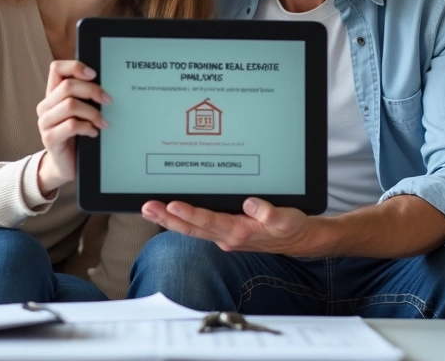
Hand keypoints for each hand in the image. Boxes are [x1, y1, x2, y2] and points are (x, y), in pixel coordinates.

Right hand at [35, 60, 110, 194]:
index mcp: (53, 95)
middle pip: (67, 86)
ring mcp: (45, 122)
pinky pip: (71, 125)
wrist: (66, 164)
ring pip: (70, 105)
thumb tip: (106, 85)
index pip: (56, 69)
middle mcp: (46, 106)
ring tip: (103, 123)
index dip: (75, 67)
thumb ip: (86, 97)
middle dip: (92, 91)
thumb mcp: (82, 112)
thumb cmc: (76, 136)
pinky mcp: (49, 138)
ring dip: (92, 113)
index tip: (94, 74)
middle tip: (108, 101)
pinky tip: (93, 133)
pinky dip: (87, 127)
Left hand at [141, 198, 314, 255]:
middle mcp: (227, 236)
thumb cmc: (290, 228)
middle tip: (147, 206)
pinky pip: (198, 226)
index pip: (209, 221)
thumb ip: (269, 213)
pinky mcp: (224, 231)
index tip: (172, 205)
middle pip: (191, 227)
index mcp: (239, 231)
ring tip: (149, 208)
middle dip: (167, 217)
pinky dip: (181, 219)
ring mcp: (224, 235)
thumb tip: (252, 203)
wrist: (297, 240)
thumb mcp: (286, 219)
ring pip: (191, 228)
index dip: (189, 214)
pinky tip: (168, 212)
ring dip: (169, 219)